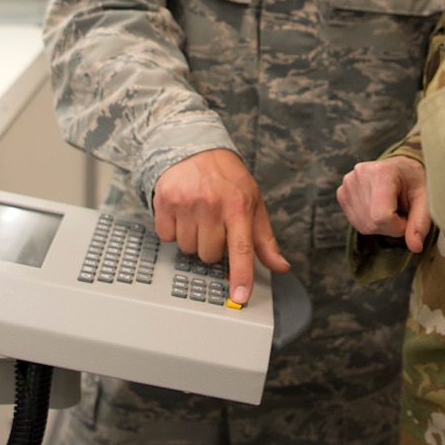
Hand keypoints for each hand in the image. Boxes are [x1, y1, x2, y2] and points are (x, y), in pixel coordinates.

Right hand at [153, 149, 288, 307]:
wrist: (195, 147)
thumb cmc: (228, 179)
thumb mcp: (253, 203)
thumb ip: (265, 239)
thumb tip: (280, 266)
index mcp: (239, 206)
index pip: (241, 249)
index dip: (241, 276)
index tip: (239, 298)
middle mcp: (212, 205)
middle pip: (209, 255)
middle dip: (212, 246)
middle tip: (215, 225)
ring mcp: (186, 203)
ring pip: (187, 249)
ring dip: (192, 239)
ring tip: (198, 216)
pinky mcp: (165, 201)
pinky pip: (166, 236)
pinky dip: (173, 230)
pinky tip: (181, 213)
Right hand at [336, 156, 429, 253]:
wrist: (401, 168)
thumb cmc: (414, 181)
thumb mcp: (426, 198)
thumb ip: (421, 222)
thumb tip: (415, 247)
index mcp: (382, 172)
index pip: (382, 217)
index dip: (399, 226)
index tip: (408, 215)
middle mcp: (361, 175)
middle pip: (373, 223)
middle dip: (391, 226)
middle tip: (400, 209)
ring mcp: (348, 183)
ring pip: (364, 226)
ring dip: (381, 225)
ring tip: (390, 207)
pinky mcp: (342, 192)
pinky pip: (356, 223)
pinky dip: (370, 222)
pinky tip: (378, 207)